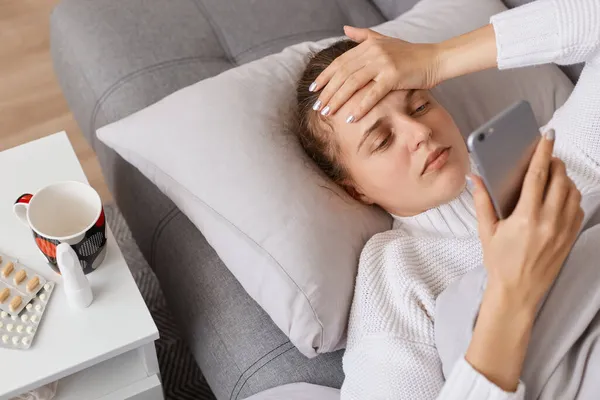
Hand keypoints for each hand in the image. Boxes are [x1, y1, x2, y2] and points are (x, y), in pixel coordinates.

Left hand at [311, 26, 441, 121]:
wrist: (436, 59)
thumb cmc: (411, 54)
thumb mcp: (385, 40)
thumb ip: (363, 36)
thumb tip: (345, 28)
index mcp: (368, 45)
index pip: (340, 62)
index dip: (325, 76)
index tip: (313, 89)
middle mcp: (373, 52)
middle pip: (343, 74)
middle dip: (328, 91)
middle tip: (317, 106)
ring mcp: (383, 63)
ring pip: (353, 83)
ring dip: (338, 99)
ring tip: (328, 113)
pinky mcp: (393, 76)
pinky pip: (372, 94)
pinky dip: (359, 107)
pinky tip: (349, 118)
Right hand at [465, 130, 582, 390]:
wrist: (518, 292)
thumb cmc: (499, 262)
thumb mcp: (487, 231)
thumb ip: (482, 201)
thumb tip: (476, 177)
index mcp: (525, 218)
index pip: (538, 176)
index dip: (542, 153)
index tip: (547, 137)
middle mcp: (549, 222)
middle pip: (559, 180)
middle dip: (554, 164)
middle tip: (545, 159)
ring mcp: (563, 230)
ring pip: (572, 192)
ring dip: (564, 179)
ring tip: (551, 177)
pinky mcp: (570, 238)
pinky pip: (577, 208)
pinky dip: (570, 197)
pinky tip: (558, 199)